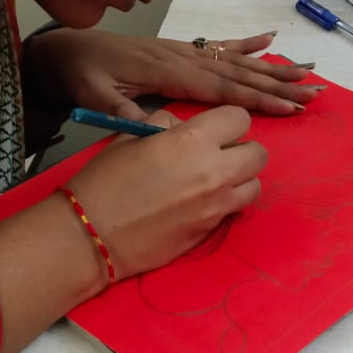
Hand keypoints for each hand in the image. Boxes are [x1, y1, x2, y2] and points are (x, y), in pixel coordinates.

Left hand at [25, 28, 320, 118]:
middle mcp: (184, 57)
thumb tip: (162, 129)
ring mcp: (185, 50)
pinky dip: (247, 43)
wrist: (65, 49)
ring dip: (273, 66)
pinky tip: (270, 39)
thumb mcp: (95, 98)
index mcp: (169, 71)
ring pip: (237, 60)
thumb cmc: (81, 77)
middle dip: (279, 83)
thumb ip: (126, 113)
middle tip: (314, 91)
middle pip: (240, 73)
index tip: (288, 107)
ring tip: (306, 70)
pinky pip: (220, 45)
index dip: (257, 98)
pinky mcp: (181, 48)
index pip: (223, 89)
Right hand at [71, 106, 266, 280]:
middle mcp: (215, 171)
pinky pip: (235, 210)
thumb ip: (165, 124)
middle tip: (218, 155)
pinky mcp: (213, 230)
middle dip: (242, 150)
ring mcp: (218, 205)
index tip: (215, 129)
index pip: (240, 118)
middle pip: (259, 153)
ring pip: (255, 185)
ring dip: (240, 180)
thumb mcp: (130, 136)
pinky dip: (226, 204)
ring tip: (214, 182)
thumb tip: (183, 127)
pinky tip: (201, 204)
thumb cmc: (105, 180)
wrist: (92, 234)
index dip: (228, 121)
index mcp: (193, 140)